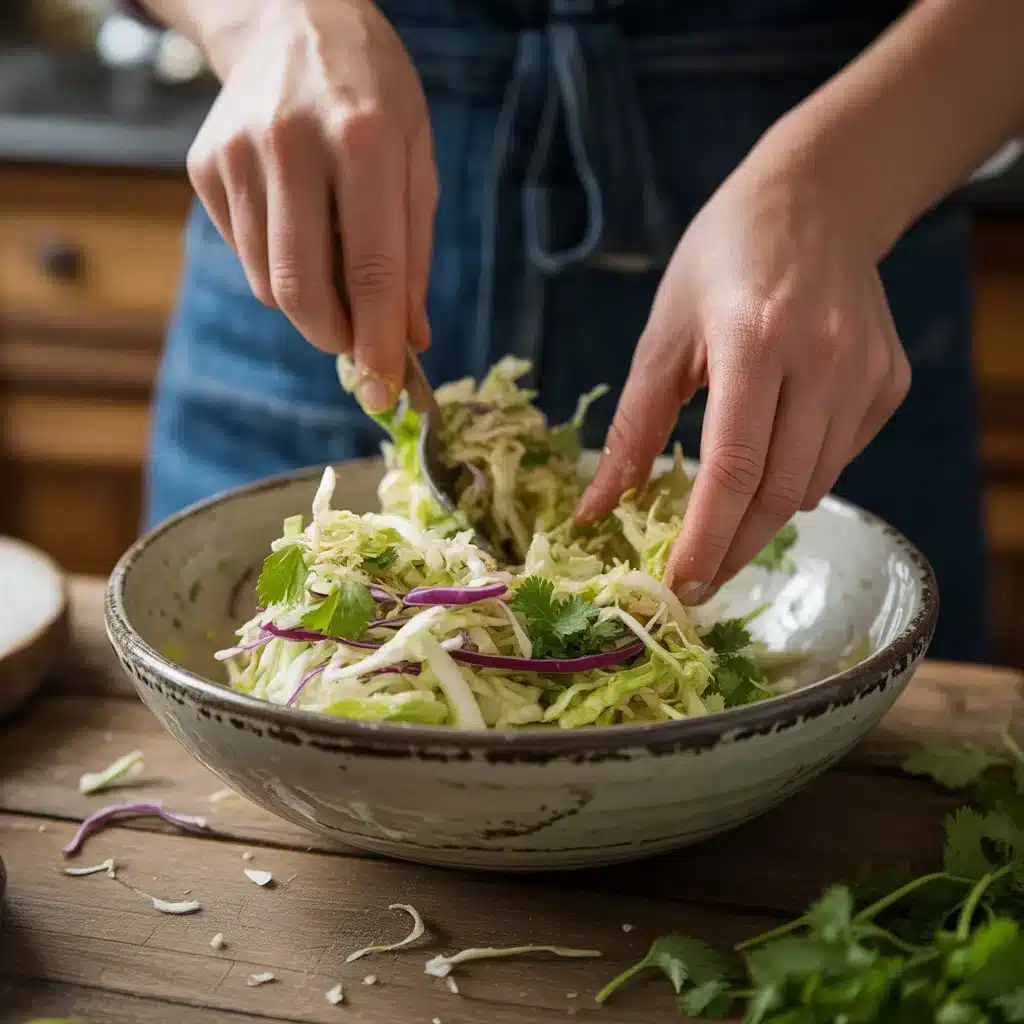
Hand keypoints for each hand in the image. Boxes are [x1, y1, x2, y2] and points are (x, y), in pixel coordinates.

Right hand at [186, 0, 436, 410]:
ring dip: (310, 304)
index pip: (371, 269)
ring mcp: (237, 155)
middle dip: (335, 337)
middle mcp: (291, 144)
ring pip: (269, 283)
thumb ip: (414, 254)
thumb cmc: (374, 94)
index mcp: (362, 139)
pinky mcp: (204, 166)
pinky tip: (298, 226)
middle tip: (358, 346)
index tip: (385, 389)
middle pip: (303, 289)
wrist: (292, 17)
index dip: (378, 341)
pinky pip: (245, 255)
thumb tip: (410, 339)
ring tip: (335, 264)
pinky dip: (278, 268)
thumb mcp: (418, 160)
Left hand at [576, 144, 910, 602]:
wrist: (815, 201)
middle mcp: (822, 359)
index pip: (734, 468)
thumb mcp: (661, 337)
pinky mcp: (889, 382)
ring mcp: (865, 373)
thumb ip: (630, 430)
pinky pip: (838, 459)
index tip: (678, 585)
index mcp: (755, 341)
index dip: (706, 538)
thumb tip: (596, 511)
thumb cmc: (720, 262)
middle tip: (694, 579)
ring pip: (812, 486)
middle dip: (733, 548)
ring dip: (761, 514)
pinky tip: (772, 451)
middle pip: (779, 493)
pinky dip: (798, 475)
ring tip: (723, 513)